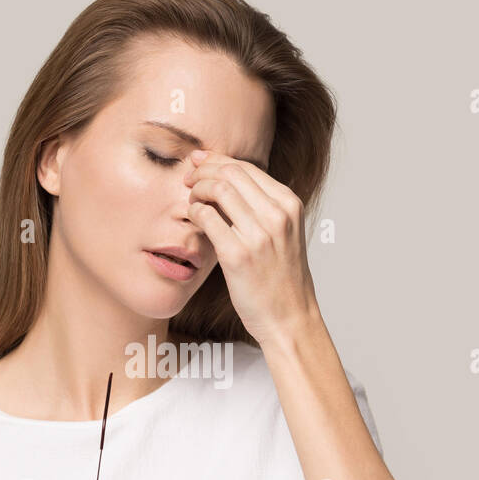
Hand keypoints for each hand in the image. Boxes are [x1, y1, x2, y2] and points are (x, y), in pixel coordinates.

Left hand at [183, 149, 319, 346]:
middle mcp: (277, 215)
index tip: (200, 164)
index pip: (247, 167)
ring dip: (197, 189)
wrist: (290, 318)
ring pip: (218, 189)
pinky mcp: (237, 256)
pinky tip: (194, 219)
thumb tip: (228, 179)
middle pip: (231, 172)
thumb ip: (264, 207)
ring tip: (191, 200)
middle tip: (189, 179)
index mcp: (289, 205)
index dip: (217, 161)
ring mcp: (258, 235)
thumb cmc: (282, 278)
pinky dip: (194, 212)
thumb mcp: (285, 233)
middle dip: (203, 170)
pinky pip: (207, 218)